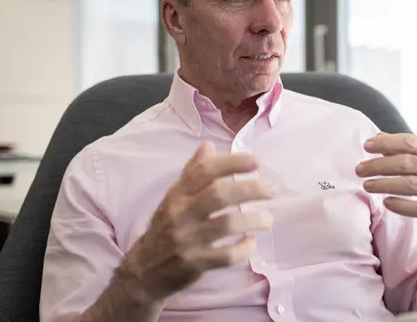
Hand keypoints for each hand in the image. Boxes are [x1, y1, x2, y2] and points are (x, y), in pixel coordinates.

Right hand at [121, 141, 274, 301]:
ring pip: (225, 225)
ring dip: (252, 220)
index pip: (204, 171)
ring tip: (268, 219)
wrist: (144, 270)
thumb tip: (208, 145)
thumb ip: (193, 173)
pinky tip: (251, 242)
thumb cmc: (166, 228)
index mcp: (177, 194)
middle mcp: (180, 214)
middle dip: (249, 189)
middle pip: (218, 195)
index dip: (232, 163)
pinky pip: (225, 256)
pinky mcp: (194, 264)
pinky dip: (244, 249)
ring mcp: (186, 240)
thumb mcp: (174, 198)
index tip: (256, 161)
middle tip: (272, 190)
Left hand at [356, 133, 416, 252]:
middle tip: (360, 169)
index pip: (410, 142)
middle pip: (407, 163)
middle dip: (379, 165)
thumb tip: (377, 137)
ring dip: (385, 184)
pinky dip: (401, 205)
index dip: (387, 142)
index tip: (366, 146)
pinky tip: (386, 202)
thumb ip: (405, 151)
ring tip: (367, 186)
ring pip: (411, 184)